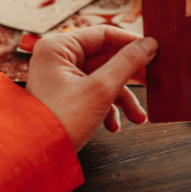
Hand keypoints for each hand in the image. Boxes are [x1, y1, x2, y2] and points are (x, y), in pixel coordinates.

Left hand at [26, 26, 157, 150]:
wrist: (35, 157)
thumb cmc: (60, 122)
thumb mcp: (101, 90)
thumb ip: (127, 63)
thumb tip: (149, 44)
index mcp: (59, 47)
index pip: (104, 34)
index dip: (131, 43)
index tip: (155, 51)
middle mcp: (58, 58)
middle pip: (106, 58)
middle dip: (129, 78)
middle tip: (152, 82)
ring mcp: (61, 78)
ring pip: (103, 79)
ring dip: (122, 99)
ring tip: (138, 117)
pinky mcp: (65, 96)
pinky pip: (93, 93)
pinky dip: (108, 108)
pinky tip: (114, 125)